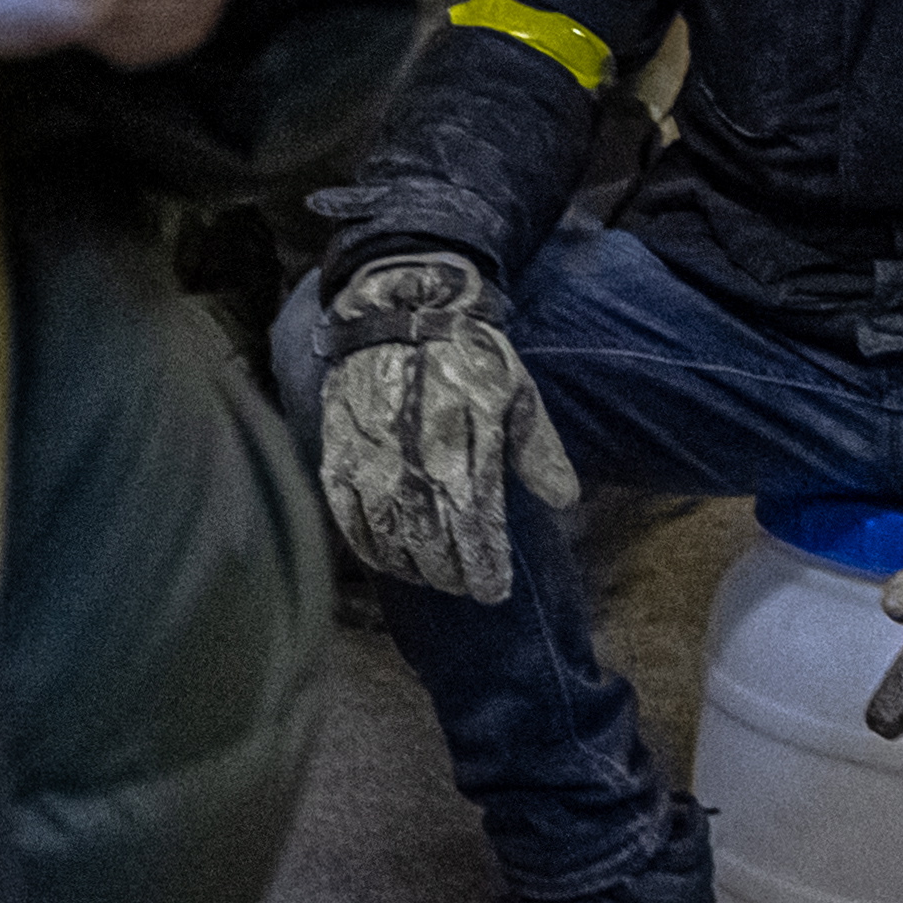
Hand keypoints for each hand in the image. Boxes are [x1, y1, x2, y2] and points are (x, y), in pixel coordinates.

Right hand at [310, 244, 569, 604]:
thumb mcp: (518, 394)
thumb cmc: (466, 354)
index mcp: (466, 463)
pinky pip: (350, 522)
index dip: (485, 572)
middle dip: (453, 577)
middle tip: (465, 584)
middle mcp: (417, 475)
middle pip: (434, 553)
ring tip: (430, 574)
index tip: (495, 589)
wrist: (398, 312)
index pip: (477, 540)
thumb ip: (538, 451)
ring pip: (392, 545)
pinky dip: (370, 548)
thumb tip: (564, 500)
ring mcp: (373, 471)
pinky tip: (387, 557)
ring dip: (415, 569)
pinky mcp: (338, 460)